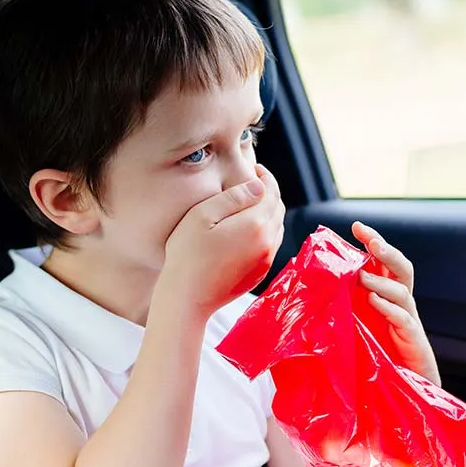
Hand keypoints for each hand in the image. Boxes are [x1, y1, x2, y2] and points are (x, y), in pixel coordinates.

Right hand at [160, 165, 285, 316]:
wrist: (188, 298)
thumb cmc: (188, 254)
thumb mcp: (202, 216)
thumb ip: (233, 198)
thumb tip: (258, 186)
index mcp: (256, 224)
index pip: (271, 191)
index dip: (265, 177)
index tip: (255, 168)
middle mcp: (267, 242)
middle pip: (278, 208)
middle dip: (268, 192)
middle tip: (252, 183)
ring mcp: (266, 260)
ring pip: (277, 227)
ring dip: (268, 211)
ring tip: (250, 204)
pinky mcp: (260, 273)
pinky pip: (271, 244)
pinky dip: (266, 230)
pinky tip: (247, 228)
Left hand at [353, 221, 440, 385]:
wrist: (403, 393)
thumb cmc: (375, 361)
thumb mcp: (354, 329)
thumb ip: (340, 310)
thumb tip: (307, 294)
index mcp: (386, 299)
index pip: (383, 264)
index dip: (374, 243)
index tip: (356, 226)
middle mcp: (400, 306)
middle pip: (401, 269)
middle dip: (386, 251)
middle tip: (371, 241)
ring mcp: (409, 322)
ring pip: (402, 292)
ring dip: (381, 281)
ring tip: (361, 277)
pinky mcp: (413, 341)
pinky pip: (405, 319)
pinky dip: (389, 308)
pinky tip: (375, 302)